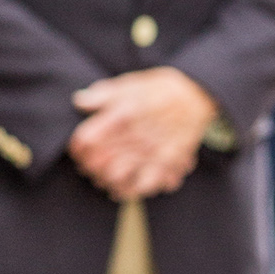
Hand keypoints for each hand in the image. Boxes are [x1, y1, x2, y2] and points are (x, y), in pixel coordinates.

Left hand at [67, 68, 217, 201]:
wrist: (197, 95)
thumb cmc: (159, 89)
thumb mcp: (129, 83)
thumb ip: (102, 94)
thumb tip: (79, 101)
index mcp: (122, 114)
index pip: (86, 139)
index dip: (77, 147)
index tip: (79, 148)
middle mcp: (136, 135)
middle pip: (99, 163)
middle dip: (89, 167)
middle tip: (89, 166)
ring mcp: (152, 152)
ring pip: (117, 179)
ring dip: (106, 180)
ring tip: (104, 178)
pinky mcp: (167, 164)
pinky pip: (144, 186)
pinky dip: (131, 189)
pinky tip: (126, 186)